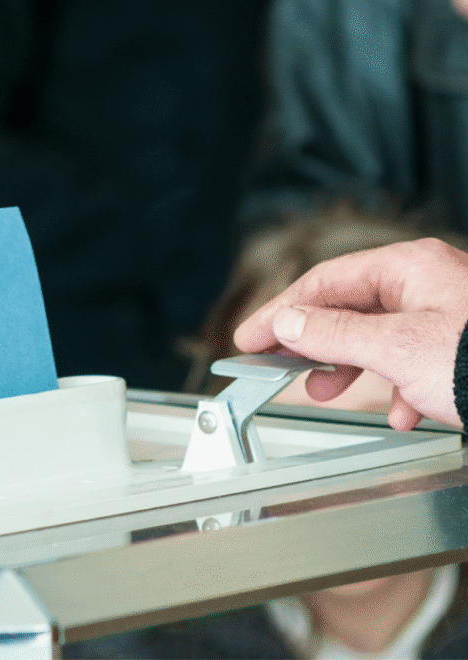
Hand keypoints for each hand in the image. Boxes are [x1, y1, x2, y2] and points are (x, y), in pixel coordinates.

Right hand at [233, 238, 467, 429]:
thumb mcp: (396, 349)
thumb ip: (334, 334)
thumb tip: (287, 323)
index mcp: (409, 267)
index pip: (324, 281)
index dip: (280, 311)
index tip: (249, 337)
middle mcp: (426, 283)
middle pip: (348, 307)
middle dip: (313, 342)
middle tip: (278, 365)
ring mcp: (444, 315)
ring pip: (377, 336)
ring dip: (348, 367)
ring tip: (327, 391)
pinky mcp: (459, 348)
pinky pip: (411, 361)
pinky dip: (396, 388)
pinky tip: (398, 411)